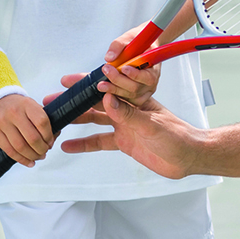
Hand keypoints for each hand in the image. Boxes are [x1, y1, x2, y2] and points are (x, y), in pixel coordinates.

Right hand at [0, 93, 53, 167]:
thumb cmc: (19, 107)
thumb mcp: (33, 106)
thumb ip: (44, 120)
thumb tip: (55, 136)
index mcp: (27, 104)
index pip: (42, 122)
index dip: (49, 136)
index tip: (50, 142)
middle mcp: (14, 113)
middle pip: (32, 137)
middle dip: (42, 149)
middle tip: (45, 151)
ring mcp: (2, 123)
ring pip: (20, 146)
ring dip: (32, 156)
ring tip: (38, 157)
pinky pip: (9, 151)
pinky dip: (21, 159)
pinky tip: (29, 161)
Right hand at [60, 94, 201, 179]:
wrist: (187, 157)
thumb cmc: (176, 135)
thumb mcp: (151, 125)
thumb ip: (128, 115)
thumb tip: (107, 99)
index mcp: (134, 100)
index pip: (108, 88)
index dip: (88, 84)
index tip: (69, 82)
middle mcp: (127, 110)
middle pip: (96, 103)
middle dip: (75, 100)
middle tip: (52, 100)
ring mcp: (124, 126)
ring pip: (95, 121)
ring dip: (76, 120)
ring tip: (55, 120)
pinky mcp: (123, 142)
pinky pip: (100, 142)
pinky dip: (84, 143)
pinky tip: (68, 146)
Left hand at [104, 25, 162, 104]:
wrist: (142, 47)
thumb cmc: (138, 42)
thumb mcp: (129, 37)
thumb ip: (119, 45)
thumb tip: (109, 57)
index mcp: (154, 66)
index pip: (147, 76)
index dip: (135, 74)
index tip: (123, 68)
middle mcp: (152, 81)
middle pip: (136, 88)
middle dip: (118, 81)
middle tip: (106, 70)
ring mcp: (145, 90)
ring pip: (130, 96)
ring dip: (114, 90)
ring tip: (101, 84)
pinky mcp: (137, 95)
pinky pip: (127, 100)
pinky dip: (115, 96)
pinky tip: (106, 89)